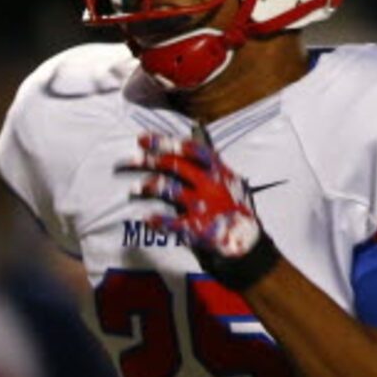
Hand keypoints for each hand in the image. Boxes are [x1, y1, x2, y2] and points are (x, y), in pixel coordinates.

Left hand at [120, 131, 277, 287]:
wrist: (247, 241)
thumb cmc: (234, 208)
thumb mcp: (229, 181)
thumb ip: (211, 165)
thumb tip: (195, 136)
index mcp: (219, 170)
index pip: (190, 149)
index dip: (165, 142)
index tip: (142, 139)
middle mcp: (210, 184)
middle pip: (175, 166)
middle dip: (149, 160)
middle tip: (129, 160)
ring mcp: (203, 206)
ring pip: (170, 189)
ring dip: (149, 187)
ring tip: (134, 189)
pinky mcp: (197, 227)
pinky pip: (171, 222)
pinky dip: (157, 220)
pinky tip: (146, 218)